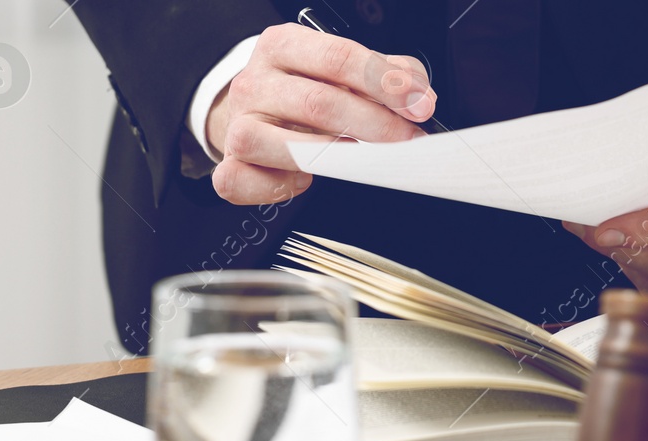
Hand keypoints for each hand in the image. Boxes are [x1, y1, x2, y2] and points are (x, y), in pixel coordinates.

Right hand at [206, 23, 437, 203]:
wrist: (253, 107)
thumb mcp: (345, 67)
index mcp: (283, 46)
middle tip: (409, 140)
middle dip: (375, 125)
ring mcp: (238, 123)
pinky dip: (278, 188)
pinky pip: (242, 181)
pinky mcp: (229, 162)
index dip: (385, 82)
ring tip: (359, 158)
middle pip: (319, 103)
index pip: (338, 57)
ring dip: (331, 156)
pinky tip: (304, 179)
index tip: (419, 105)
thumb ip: (388, 72)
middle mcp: (255, 81)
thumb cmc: (306, 86)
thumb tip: (419, 94)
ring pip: (281, 144)